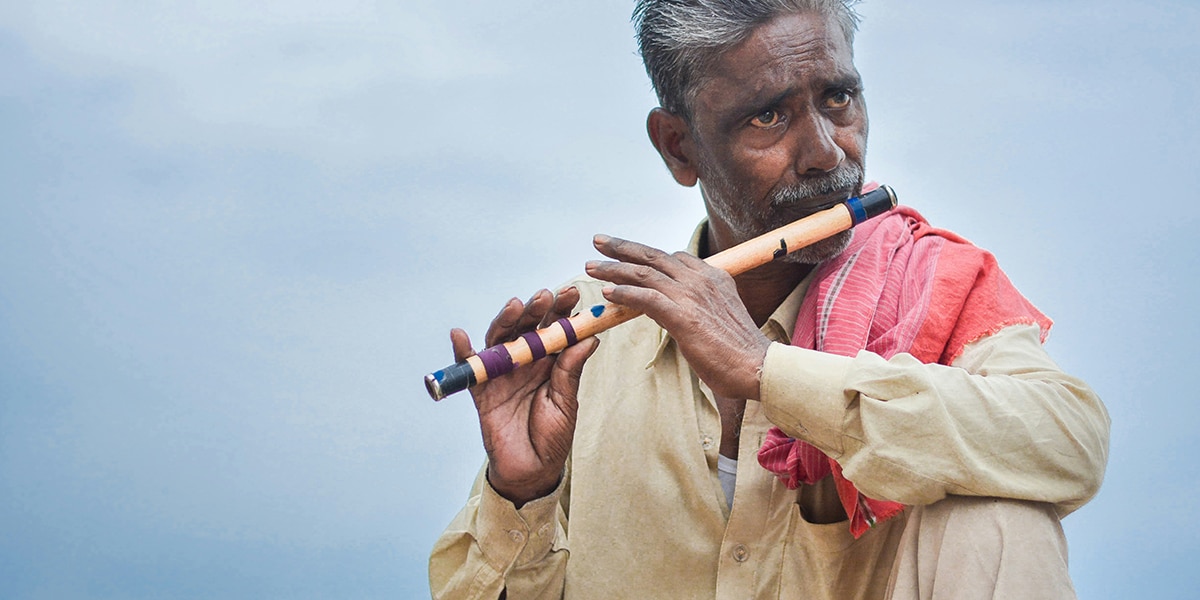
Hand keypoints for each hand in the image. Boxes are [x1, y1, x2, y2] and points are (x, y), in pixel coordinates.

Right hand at [450, 287, 598, 506]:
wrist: (531, 471)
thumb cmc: (553, 436)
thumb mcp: (566, 403)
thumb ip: (571, 370)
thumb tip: (589, 337)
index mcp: (550, 361)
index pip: (555, 328)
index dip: (562, 310)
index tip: (572, 294)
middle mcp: (525, 361)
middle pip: (527, 327)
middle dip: (536, 309)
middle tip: (546, 296)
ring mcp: (502, 373)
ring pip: (500, 339)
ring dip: (506, 320)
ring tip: (515, 305)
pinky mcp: (481, 390)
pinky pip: (469, 368)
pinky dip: (462, 352)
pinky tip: (459, 335)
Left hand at [585, 235, 769, 399]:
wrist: (759, 367)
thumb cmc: (740, 351)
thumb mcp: (719, 317)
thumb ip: (698, 307)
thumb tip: (676, 311)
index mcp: (713, 276)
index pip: (673, 257)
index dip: (645, 254)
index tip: (625, 251)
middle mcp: (701, 279)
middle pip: (654, 257)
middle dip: (623, 247)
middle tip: (599, 242)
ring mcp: (692, 296)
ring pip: (644, 274)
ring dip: (614, 269)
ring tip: (591, 267)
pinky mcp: (683, 316)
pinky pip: (645, 298)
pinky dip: (624, 293)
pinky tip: (607, 294)